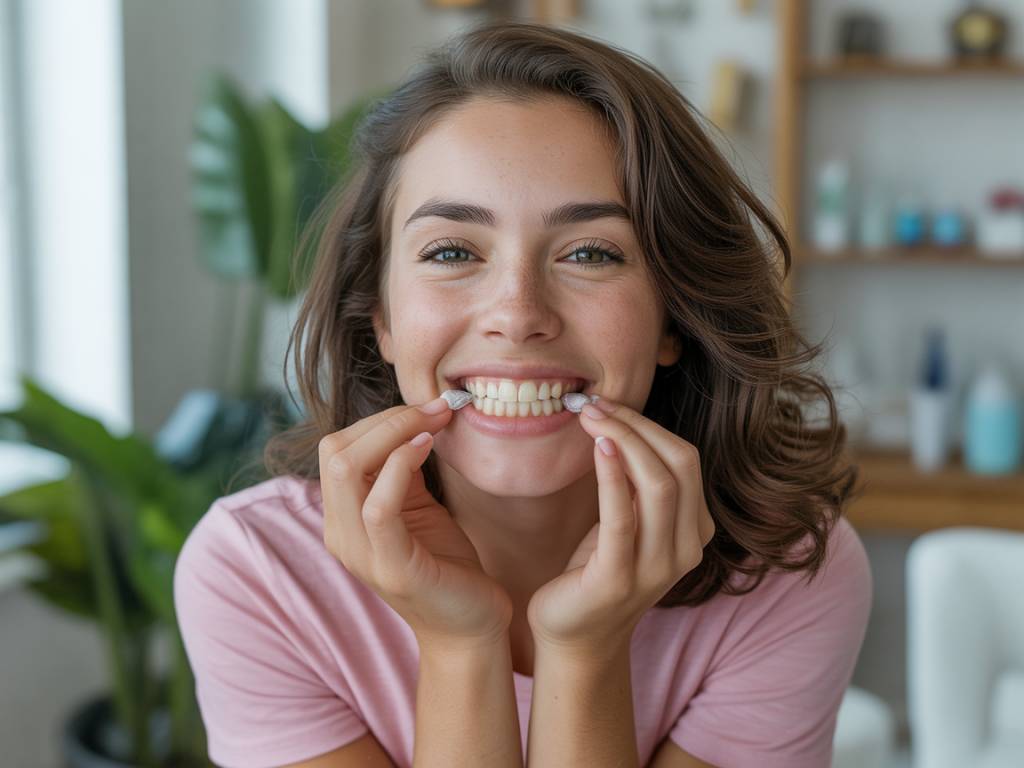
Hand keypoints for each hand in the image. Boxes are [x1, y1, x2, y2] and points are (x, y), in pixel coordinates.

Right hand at [319, 398, 512, 646]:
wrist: (469, 628)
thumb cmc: (445, 565)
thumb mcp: (417, 507)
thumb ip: (400, 471)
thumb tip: (410, 419)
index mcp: (342, 518)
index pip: (336, 448)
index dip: (379, 418)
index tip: (427, 406)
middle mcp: (340, 535)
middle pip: (334, 451)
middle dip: (386, 419)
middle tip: (435, 409)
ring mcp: (360, 554)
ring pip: (346, 470)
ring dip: (394, 433)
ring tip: (434, 423)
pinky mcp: (391, 569)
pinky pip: (378, 507)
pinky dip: (399, 467)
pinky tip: (426, 449)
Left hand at [527, 397, 715, 652]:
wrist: (575, 634)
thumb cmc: (598, 568)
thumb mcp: (627, 519)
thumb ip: (636, 482)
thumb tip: (621, 423)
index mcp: (694, 531)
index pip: (687, 460)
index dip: (649, 425)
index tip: (609, 403)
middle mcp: (686, 549)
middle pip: (680, 466)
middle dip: (637, 426)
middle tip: (594, 404)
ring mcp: (657, 568)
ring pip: (659, 486)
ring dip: (624, 440)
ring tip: (590, 417)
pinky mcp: (619, 579)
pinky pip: (623, 518)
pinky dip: (613, 477)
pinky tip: (598, 447)